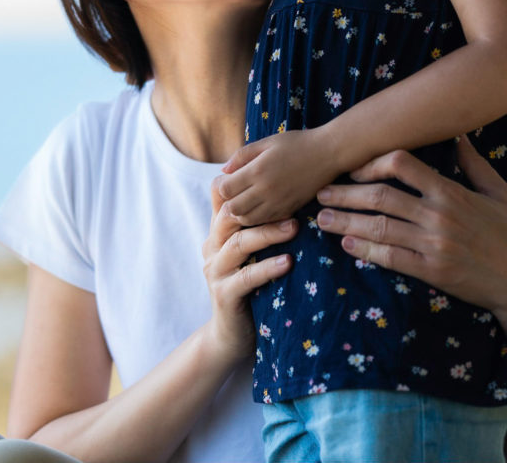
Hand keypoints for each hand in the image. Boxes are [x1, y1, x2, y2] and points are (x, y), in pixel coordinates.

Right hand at [202, 177, 296, 363]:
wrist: (231, 336)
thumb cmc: (252, 286)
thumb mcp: (251, 252)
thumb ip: (259, 225)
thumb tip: (292, 192)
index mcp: (219, 232)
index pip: (221, 196)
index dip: (241, 181)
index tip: (274, 170)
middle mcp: (212, 246)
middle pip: (230, 215)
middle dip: (261, 205)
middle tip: (294, 200)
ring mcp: (215, 271)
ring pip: (238, 244)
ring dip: (267, 233)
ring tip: (294, 227)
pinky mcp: (223, 295)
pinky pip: (245, 278)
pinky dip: (266, 268)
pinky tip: (287, 263)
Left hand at [217, 129, 335, 224]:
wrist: (328, 154)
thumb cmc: (297, 143)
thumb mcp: (267, 142)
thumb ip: (242, 155)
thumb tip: (223, 170)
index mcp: (257, 170)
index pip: (225, 189)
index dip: (223, 185)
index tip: (229, 179)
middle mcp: (266, 190)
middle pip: (233, 209)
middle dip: (229, 201)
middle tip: (236, 192)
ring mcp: (278, 203)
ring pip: (248, 220)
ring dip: (242, 212)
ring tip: (247, 200)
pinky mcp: (290, 210)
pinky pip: (266, 222)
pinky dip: (259, 218)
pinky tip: (262, 205)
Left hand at [316, 137, 506, 351]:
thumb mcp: (499, 192)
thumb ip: (473, 164)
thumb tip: (458, 137)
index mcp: (450, 191)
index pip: (400, 165)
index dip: (370, 164)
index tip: (351, 169)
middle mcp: (438, 215)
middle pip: (380, 197)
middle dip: (345, 193)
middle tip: (320, 193)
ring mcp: (434, 244)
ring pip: (379, 227)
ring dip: (346, 221)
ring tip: (322, 219)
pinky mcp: (433, 271)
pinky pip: (392, 258)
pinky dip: (366, 250)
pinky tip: (348, 244)